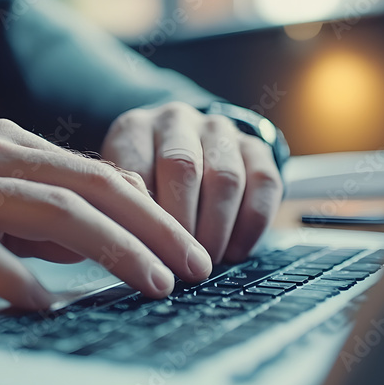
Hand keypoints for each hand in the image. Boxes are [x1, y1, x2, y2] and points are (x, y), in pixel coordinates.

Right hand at [0, 120, 213, 308]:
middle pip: (83, 185)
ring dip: (107, 249)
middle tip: (194, 266)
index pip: (94, 172)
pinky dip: (12, 274)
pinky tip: (44, 305)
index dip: (150, 209)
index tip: (191, 248)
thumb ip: (36, 212)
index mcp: (0, 144)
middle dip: (149, 226)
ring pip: (42, 209)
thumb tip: (106, 227)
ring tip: (150, 283)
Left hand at [101, 102, 283, 263]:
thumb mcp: (120, 190)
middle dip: (183, 225)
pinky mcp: (255, 146)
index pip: (136, 168)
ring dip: (217, 229)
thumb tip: (135, 252)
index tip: (147, 252)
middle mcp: (176, 121)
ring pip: (226, 178)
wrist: (184, 150)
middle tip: (180, 264)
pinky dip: (251, 225)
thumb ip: (123, 210)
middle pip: (183, 168)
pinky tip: (236, 251)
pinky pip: (264, 183)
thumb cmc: (144, 182)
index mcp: (135, 129)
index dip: (143, 216)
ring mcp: (218, 129)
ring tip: (206, 260)